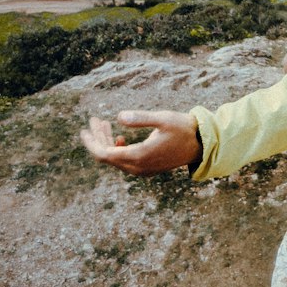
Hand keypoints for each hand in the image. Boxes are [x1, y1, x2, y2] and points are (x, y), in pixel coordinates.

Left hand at [80, 110, 201, 175]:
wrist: (200, 145)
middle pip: (107, 156)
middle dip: (98, 138)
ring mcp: (142, 170)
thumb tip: (118, 117)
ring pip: (115, 159)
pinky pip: (124, 162)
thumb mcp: (163, 118)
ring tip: (104, 124)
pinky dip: (117, 149)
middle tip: (94, 120)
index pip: (105, 154)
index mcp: (139, 157)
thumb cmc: (183, 129)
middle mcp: (138, 168)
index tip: (85, 128)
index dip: (92, 142)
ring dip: (107, 142)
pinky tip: (119, 137)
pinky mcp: (146, 168)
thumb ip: (140, 118)